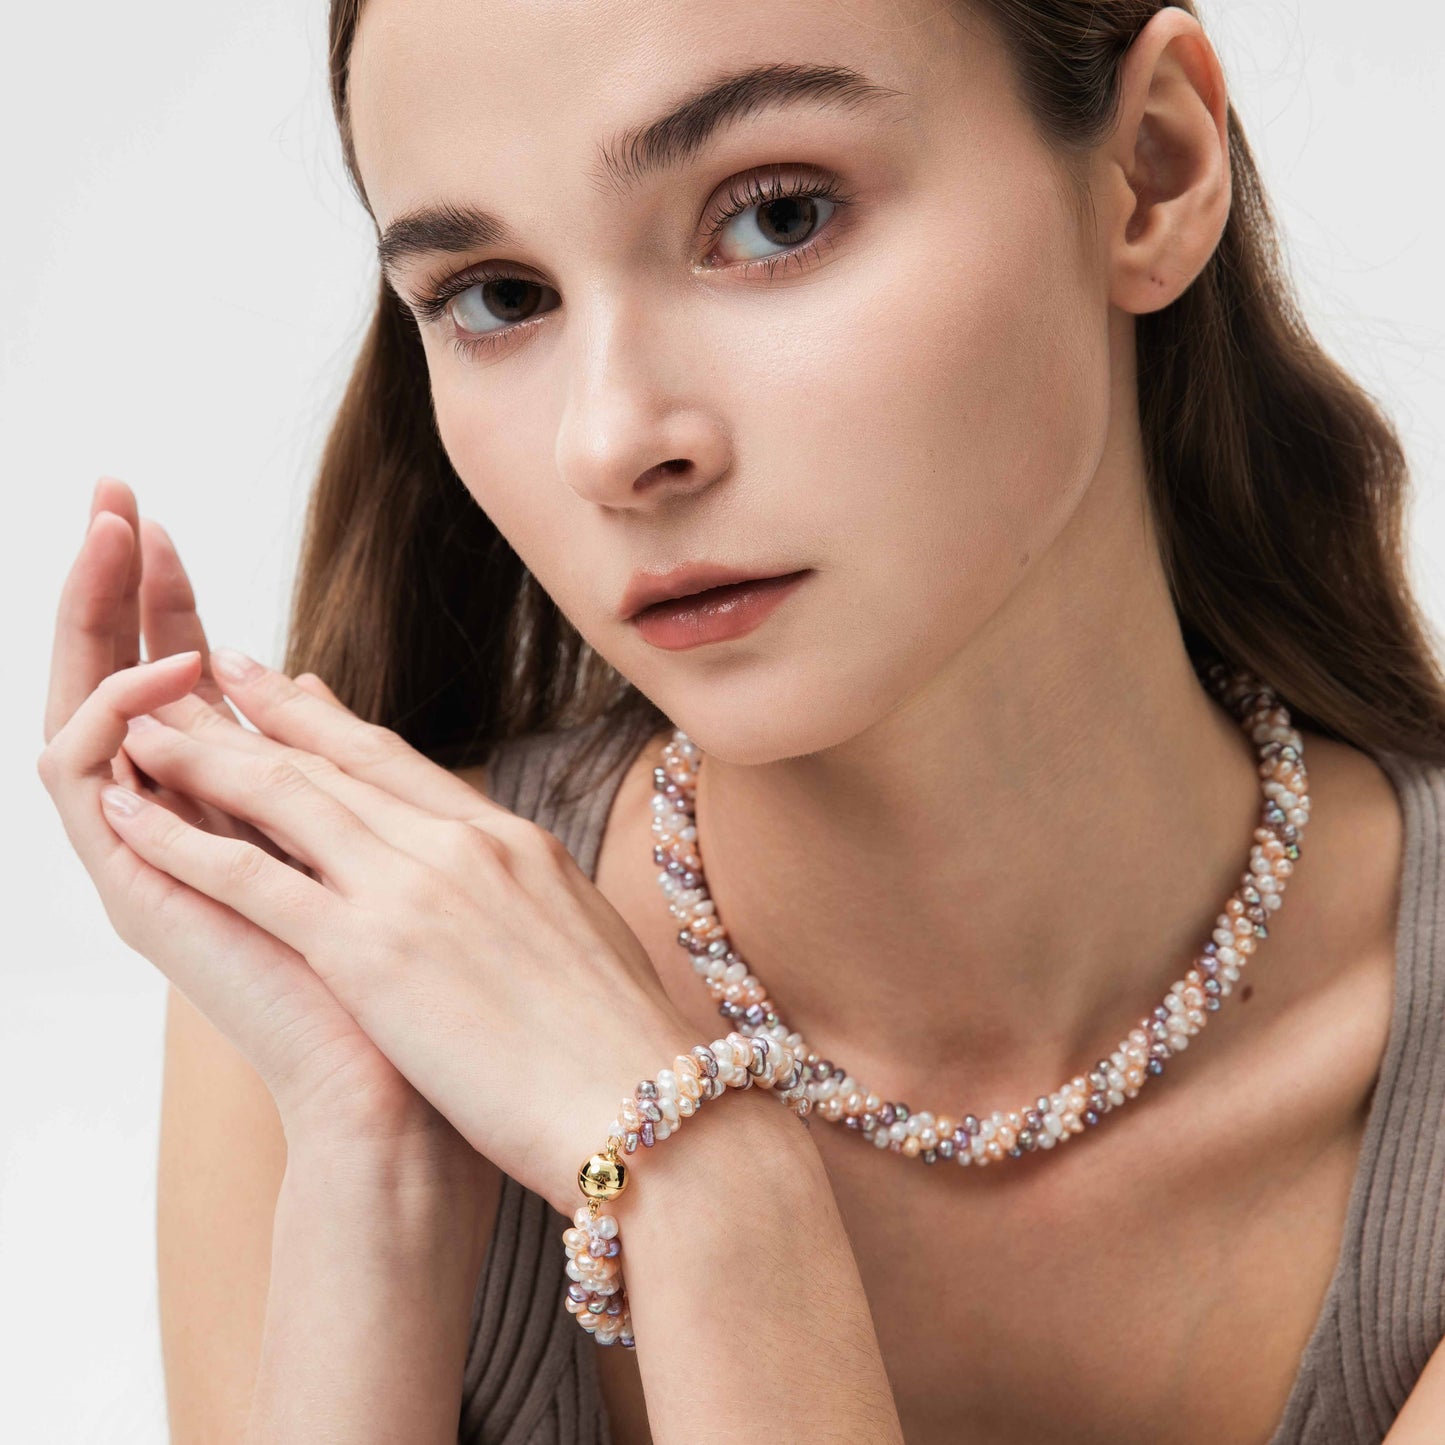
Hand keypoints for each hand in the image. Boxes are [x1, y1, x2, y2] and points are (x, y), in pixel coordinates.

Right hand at [39, 480, 477, 1168]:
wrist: (400, 1086)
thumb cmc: (407, 970)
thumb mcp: (371, 831)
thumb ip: (328, 760)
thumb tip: (314, 685)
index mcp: (230, 810)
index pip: (180, 686)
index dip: (168, 604)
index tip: (167, 524)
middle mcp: (176, 827)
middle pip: (125, 685)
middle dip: (119, 591)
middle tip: (116, 500)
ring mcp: (149, 859)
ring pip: (88, 716)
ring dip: (96, 623)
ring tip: (113, 541)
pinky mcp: (139, 896)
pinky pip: (88, 790)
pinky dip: (116, 721)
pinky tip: (161, 673)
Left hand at [95, 649, 711, 1217]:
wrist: (650, 1107)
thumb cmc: (627, 1049)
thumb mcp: (585, 943)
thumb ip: (535, 902)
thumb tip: (519, 900)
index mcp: (517, 843)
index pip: (406, 765)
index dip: (338, 723)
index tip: (297, 690)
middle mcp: (464, 844)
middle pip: (341, 761)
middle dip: (266, 714)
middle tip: (212, 670)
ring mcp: (416, 889)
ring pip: (289, 797)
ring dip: (208, 755)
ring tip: (148, 723)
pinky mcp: (371, 951)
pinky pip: (257, 877)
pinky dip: (187, 842)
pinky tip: (136, 818)